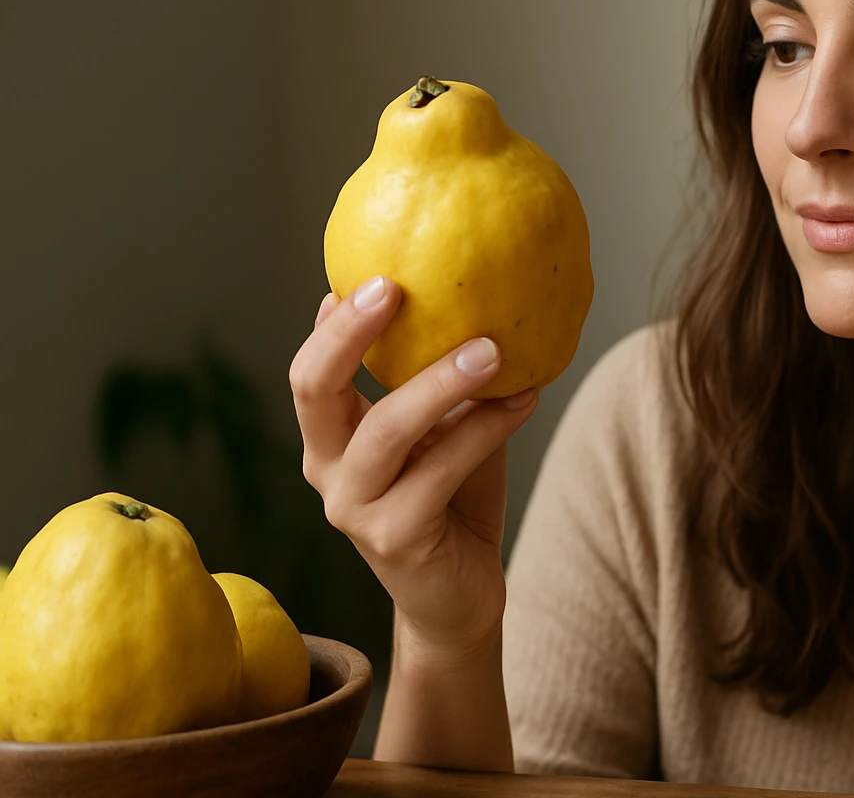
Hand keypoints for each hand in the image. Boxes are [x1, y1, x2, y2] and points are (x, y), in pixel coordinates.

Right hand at [290, 276, 536, 657]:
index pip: (310, 370)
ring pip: (388, 429)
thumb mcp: (441, 429)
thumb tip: (467, 296)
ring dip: (442, 382)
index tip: (375, 273)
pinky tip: (526, 399)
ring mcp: (354, 507)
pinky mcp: (394, 538)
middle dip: (350, 333)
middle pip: (314, 388)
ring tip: (493, 348)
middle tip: (398, 288)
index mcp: (330, 437)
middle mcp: (328, 469)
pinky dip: (486, 428)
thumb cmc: (454, 497)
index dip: (333, 322)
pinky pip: (442, 469)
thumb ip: (433, 379)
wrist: (458, 597)